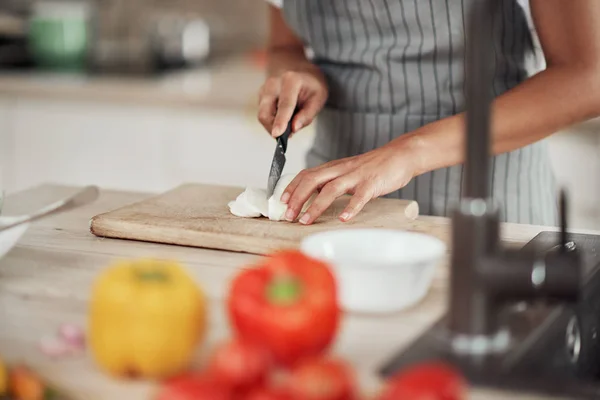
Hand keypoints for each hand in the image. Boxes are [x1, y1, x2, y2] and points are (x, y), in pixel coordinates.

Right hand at [258, 69, 327, 137]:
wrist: (300, 71)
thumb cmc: (311, 86)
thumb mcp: (318, 98)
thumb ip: (307, 115)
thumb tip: (294, 129)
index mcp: (291, 81)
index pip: (284, 105)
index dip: (280, 121)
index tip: (277, 135)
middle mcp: (273, 84)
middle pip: (265, 113)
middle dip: (273, 128)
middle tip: (287, 136)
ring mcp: (264, 89)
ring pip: (262, 116)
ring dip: (273, 125)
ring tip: (288, 124)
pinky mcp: (261, 96)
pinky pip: (263, 114)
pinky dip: (272, 121)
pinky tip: (283, 117)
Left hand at [280, 142, 419, 224]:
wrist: (401, 154)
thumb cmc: (375, 166)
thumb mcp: (349, 171)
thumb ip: (334, 181)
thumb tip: (316, 196)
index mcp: (335, 167)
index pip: (307, 174)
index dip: (292, 187)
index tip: (281, 201)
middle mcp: (342, 169)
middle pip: (313, 180)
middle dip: (297, 198)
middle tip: (288, 215)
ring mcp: (357, 176)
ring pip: (331, 189)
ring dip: (316, 206)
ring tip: (306, 220)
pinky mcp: (372, 183)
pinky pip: (360, 197)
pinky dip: (351, 208)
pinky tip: (344, 219)